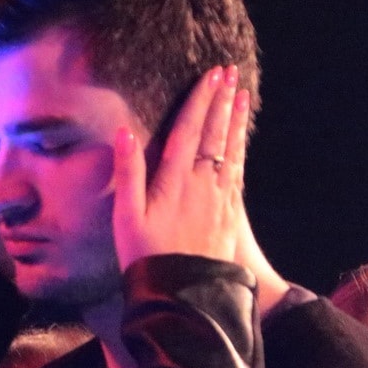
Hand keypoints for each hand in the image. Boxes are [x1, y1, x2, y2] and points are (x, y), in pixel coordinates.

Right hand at [111, 66, 251, 267]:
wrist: (183, 293)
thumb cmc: (146, 255)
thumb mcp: (127, 216)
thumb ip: (127, 172)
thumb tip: (124, 133)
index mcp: (175, 180)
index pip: (190, 130)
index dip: (200, 101)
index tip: (211, 75)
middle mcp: (202, 183)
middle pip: (215, 134)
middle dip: (221, 102)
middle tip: (230, 74)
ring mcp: (220, 197)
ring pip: (231, 150)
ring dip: (236, 121)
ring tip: (242, 96)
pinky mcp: (229, 213)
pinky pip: (237, 171)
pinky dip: (241, 150)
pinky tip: (241, 142)